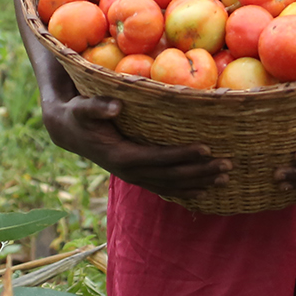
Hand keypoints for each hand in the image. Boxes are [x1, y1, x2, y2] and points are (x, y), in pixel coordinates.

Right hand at [42, 92, 230, 197]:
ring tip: (225, 179)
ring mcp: (134, 175)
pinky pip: (164, 186)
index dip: (182, 155)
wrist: (68, 130)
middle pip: (171, 176)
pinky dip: (185, 189)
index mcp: (121, 156)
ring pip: (171, 185)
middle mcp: (130, 171)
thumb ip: (97, 107)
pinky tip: (204, 190)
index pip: (158, 158)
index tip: (206, 149)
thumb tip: (116, 106)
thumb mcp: (82, 107)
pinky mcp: (137, 174)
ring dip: (199, 182)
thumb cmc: (78, 113)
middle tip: (228, 166)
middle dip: (200, 171)